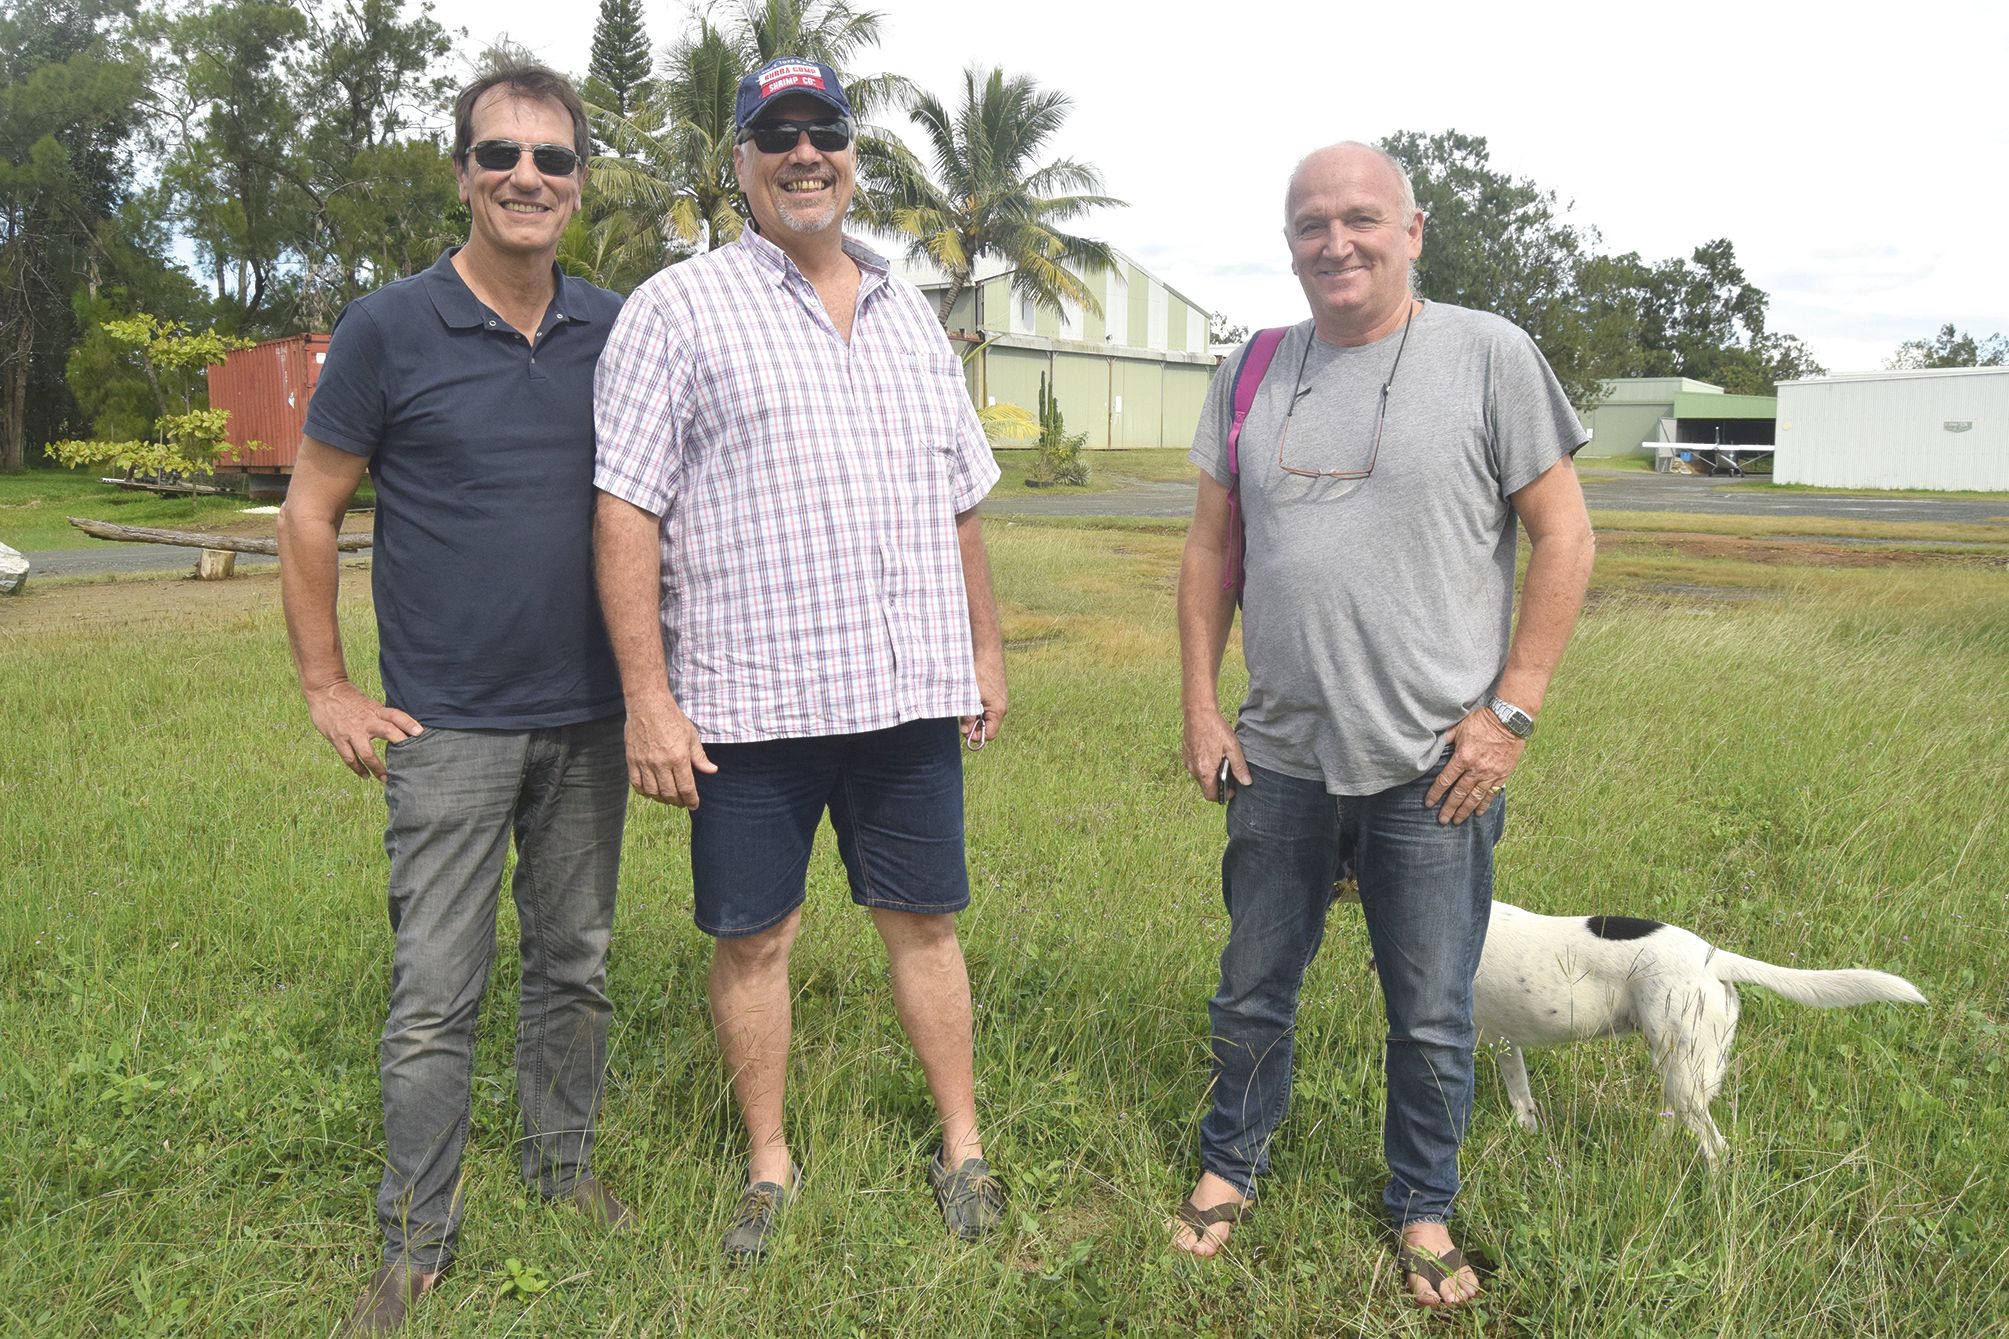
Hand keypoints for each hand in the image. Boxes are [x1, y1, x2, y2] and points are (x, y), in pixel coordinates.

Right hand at [305, 681, 422, 780]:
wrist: (325, 691)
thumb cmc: (350, 699)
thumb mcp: (370, 705)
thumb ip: (382, 717)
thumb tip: (402, 729)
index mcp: (376, 711)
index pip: (396, 715)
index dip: (408, 723)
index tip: (420, 732)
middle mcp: (366, 721)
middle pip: (387, 731)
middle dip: (399, 745)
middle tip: (409, 760)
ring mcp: (351, 731)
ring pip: (367, 753)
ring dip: (377, 768)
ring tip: (386, 778)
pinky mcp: (338, 739)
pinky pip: (350, 758)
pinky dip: (358, 769)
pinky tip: (366, 775)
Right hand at [625, 695, 715, 807]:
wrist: (647, 704)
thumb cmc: (672, 718)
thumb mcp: (691, 735)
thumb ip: (700, 756)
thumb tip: (711, 771)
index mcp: (678, 758)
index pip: (686, 788)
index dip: (691, 800)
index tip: (694, 805)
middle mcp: (660, 763)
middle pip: (669, 793)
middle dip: (678, 802)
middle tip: (682, 802)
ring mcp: (644, 763)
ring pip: (652, 792)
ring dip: (661, 799)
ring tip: (668, 798)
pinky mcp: (632, 760)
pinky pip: (636, 784)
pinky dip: (644, 792)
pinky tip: (651, 791)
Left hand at [962, 656, 1008, 747]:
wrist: (987, 652)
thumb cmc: (981, 673)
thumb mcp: (971, 697)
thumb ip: (969, 716)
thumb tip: (966, 732)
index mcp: (998, 710)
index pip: (990, 734)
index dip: (977, 736)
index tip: (964, 733)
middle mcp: (1001, 707)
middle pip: (988, 726)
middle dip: (975, 726)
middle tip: (962, 722)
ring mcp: (998, 699)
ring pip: (986, 715)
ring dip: (974, 715)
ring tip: (964, 707)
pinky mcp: (994, 692)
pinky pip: (986, 706)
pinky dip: (976, 706)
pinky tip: (968, 699)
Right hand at [1183, 709, 1250, 802]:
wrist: (1198, 712)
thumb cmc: (1215, 728)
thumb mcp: (1232, 748)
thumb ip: (1239, 767)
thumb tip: (1246, 782)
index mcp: (1205, 771)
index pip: (1211, 795)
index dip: (1223, 795)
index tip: (1232, 788)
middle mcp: (1193, 770)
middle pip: (1206, 787)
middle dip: (1218, 783)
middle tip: (1229, 771)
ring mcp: (1188, 762)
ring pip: (1201, 777)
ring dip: (1211, 774)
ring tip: (1221, 759)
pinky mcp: (1186, 755)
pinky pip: (1196, 767)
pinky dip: (1205, 766)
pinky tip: (1212, 752)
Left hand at [1425, 707, 1526, 824]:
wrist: (1510, 720)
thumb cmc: (1483, 720)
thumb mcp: (1460, 726)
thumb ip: (1447, 739)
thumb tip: (1434, 746)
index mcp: (1463, 757)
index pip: (1445, 780)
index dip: (1435, 793)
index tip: (1429, 804)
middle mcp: (1476, 769)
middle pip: (1459, 794)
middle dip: (1449, 808)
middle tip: (1442, 820)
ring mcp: (1490, 774)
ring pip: (1475, 797)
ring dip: (1465, 811)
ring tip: (1457, 821)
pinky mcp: (1502, 775)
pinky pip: (1491, 793)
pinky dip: (1484, 804)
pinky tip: (1478, 813)